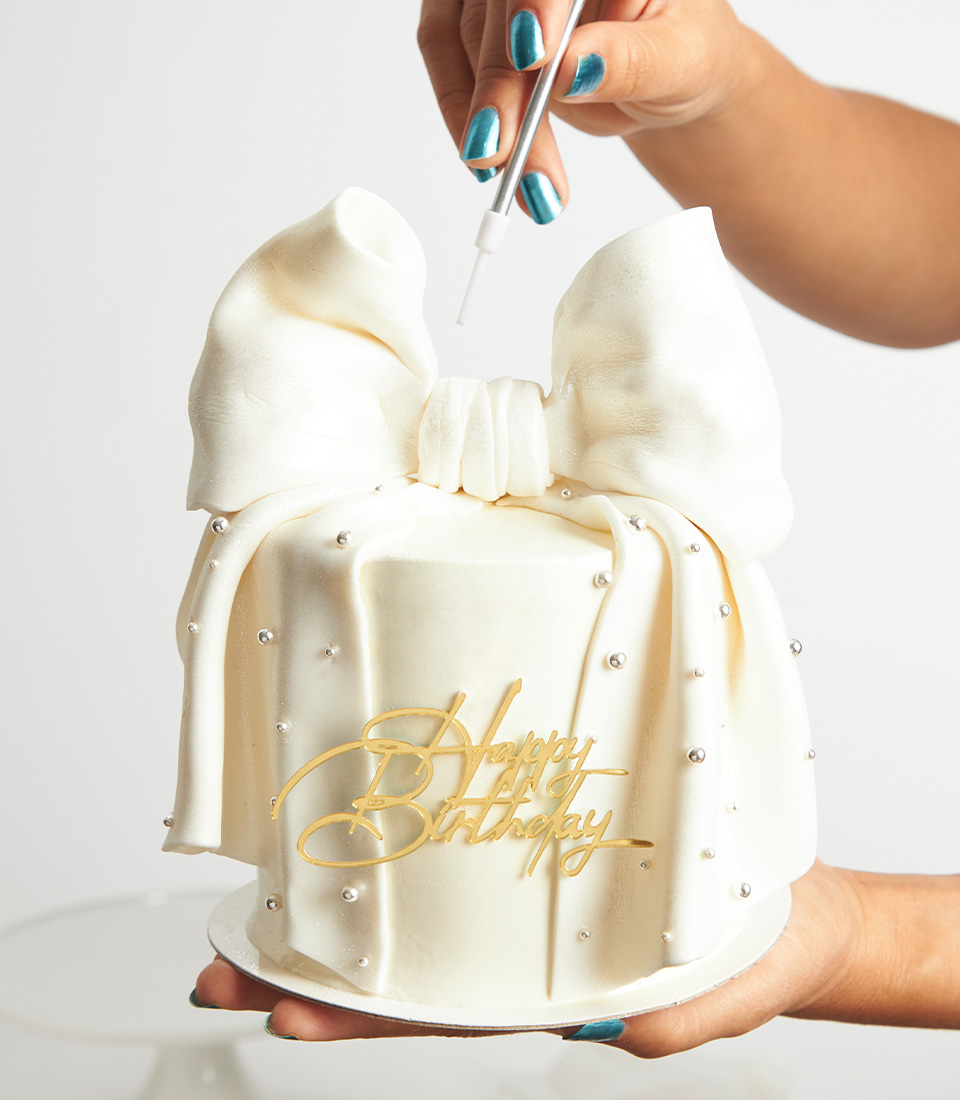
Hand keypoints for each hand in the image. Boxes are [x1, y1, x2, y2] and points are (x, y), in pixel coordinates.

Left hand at [192, 860, 863, 1053]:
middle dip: (309, 978)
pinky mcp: (543, 861)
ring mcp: (523, 908)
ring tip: (256, 922)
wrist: (783, 908)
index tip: (274, 1017)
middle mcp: (516, 954)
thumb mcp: (728, 993)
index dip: (356, 1018)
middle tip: (218, 975)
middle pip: (399, 974)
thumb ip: (685, 1018)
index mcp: (546, 996)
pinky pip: (469, 865)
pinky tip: (374, 845)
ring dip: (341, 922)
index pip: (434, 1014)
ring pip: (418, 922)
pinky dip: (417, 860)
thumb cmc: (759, 948)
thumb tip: (632, 1037)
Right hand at [417, 0, 751, 220]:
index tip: (532, 59)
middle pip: (498, 9)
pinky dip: (457, 110)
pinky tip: (485, 158)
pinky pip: (444, 51)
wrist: (667, 80)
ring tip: (509, 179)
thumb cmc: (683, 57)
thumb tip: (574, 67)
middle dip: (499, 88)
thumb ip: (629, 61)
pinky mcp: (478, 20)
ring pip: (465, 36)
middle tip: (500, 151)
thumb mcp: (680, 62)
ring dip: (480, 116)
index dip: (536, 7)